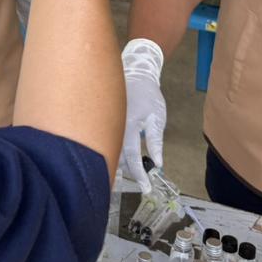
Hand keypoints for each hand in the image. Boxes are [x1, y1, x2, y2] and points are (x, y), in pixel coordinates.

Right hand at [120, 39, 166, 192]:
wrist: (134, 73)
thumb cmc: (148, 95)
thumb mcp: (158, 118)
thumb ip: (156, 141)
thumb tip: (158, 164)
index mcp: (129, 124)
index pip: (130, 155)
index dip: (138, 174)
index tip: (146, 187)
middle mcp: (114, 124)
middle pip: (116, 156)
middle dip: (127, 172)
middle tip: (141, 182)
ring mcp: (107, 122)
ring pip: (111, 150)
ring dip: (121, 162)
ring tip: (135, 170)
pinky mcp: (104, 121)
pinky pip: (108, 141)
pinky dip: (115, 151)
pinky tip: (122, 157)